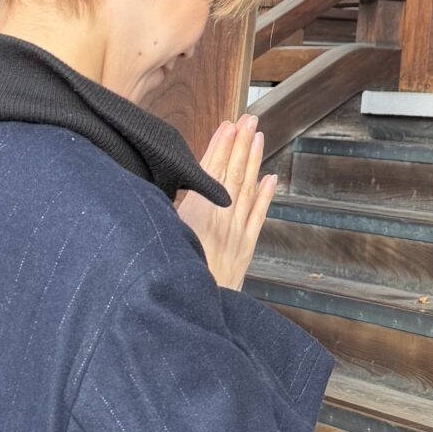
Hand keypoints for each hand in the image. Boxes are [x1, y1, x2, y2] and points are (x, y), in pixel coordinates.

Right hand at [176, 115, 276, 292]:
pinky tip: (271, 178)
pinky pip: (259, 216)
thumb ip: (164, 212)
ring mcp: (236, 233)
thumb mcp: (161, 238)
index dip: (220, 145)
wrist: (194, 312)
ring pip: (248, 188)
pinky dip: (266, 196)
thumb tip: (161, 189)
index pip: (210, 170)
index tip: (228, 125)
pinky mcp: (245, 249)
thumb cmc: (172, 275)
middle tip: (249, 119)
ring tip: (259, 136)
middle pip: (232, 172)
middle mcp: (220, 218)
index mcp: (196, 213)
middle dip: (240, 143)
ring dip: (253, 160)